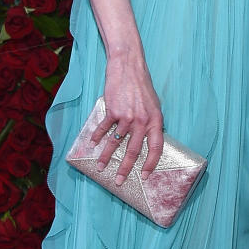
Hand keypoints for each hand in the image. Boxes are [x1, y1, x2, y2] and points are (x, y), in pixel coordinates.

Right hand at [93, 52, 163, 179]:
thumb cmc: (141, 85)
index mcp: (155, 120)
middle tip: (119, 181)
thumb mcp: (153, 105)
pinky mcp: (113, 110)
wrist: (128, 67)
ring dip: (107, 157)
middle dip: (125, 168)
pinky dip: (97, 137)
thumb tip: (148, 139)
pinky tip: (93, 144)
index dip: (151, 163)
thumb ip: (151, 122)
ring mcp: (127, 116)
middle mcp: (142, 120)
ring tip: (101, 167)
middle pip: (133, 150)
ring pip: (115, 143)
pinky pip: (104, 128)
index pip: (156, 147)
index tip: (145, 176)